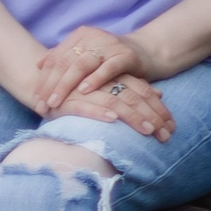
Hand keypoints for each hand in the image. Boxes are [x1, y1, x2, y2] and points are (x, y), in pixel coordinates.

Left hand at [36, 25, 152, 114]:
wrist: (147, 52)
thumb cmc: (111, 59)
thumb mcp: (86, 56)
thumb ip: (64, 57)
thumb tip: (38, 64)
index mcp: (80, 36)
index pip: (55, 58)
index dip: (43, 79)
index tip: (36, 99)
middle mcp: (93, 37)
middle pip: (65, 62)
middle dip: (51, 86)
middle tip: (42, 105)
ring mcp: (110, 45)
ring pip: (82, 64)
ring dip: (66, 85)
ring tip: (56, 102)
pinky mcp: (126, 55)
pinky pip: (108, 68)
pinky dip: (95, 79)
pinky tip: (84, 91)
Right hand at [51, 73, 175, 141]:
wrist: (40, 82)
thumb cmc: (80, 88)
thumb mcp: (108, 86)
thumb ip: (132, 87)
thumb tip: (160, 94)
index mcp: (114, 76)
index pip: (142, 91)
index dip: (157, 108)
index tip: (171, 126)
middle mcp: (102, 82)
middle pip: (134, 98)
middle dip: (153, 117)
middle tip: (167, 134)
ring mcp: (84, 90)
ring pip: (115, 102)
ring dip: (133, 117)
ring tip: (148, 131)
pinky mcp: (66, 101)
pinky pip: (84, 106)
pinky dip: (99, 111)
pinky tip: (113, 119)